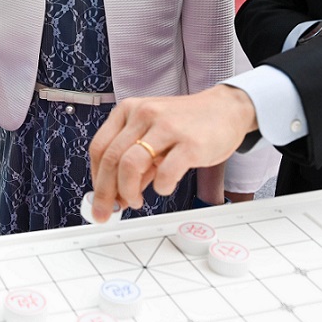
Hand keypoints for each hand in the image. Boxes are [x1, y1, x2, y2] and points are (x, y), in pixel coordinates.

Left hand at [88, 85, 257, 222]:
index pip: (99, 147)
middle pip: (110, 158)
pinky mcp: (189, 143)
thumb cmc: (187, 124)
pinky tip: (164, 188)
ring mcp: (166, 127)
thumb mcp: (153, 135)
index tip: (98, 198)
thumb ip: (135, 162)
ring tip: (135, 201)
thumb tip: (116, 194)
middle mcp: (144, 114)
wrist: (226, 110)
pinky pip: (165, 173)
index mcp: (129, 110)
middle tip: (107, 211)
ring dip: (127, 191)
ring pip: (130, 165)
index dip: (95, 178)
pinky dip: (160, 188)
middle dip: (104, 192)